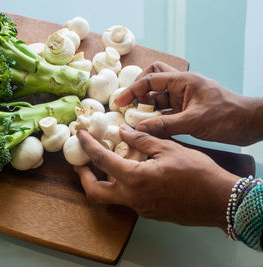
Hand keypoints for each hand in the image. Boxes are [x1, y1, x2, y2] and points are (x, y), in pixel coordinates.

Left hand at [75, 125, 238, 230]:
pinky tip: (129, 172)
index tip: (79, 134)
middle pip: (95, 192)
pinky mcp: (149, 212)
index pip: (102, 160)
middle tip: (81, 162)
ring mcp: (140, 208)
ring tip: (103, 164)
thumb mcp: (169, 149)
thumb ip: (142, 140)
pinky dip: (120, 185)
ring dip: (101, 181)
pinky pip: (127, 199)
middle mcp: (132, 198)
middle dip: (84, 176)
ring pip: (110, 197)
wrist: (219, 200)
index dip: (87, 145)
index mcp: (135, 179)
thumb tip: (122, 132)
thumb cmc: (198, 173)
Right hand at [115, 61, 261, 145]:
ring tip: (134, 120)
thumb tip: (139, 129)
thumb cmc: (227, 116)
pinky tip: (148, 128)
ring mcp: (183, 100)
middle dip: (139, 92)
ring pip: (157, 99)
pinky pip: (165, 112)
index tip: (119, 102)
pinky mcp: (186, 112)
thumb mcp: (194, 121)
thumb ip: (165, 125)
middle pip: (152, 81)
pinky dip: (155, 118)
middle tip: (128, 107)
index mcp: (183, 81)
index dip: (132, 90)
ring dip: (146, 108)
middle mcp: (181, 88)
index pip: (151, 79)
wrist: (250, 124)